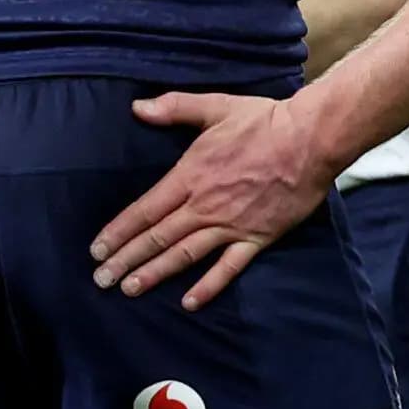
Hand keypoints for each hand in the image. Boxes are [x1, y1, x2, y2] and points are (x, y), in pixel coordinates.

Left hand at [87, 93, 327, 307]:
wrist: (312, 140)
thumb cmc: (265, 121)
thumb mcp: (215, 106)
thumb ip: (173, 108)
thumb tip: (137, 107)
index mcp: (190, 176)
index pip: (144, 210)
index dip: (118, 232)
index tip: (96, 250)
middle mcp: (205, 206)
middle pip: (157, 237)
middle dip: (126, 259)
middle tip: (102, 280)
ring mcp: (231, 225)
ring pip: (185, 254)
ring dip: (155, 273)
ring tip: (130, 289)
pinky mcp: (257, 238)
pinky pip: (229, 267)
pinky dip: (209, 286)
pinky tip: (190, 302)